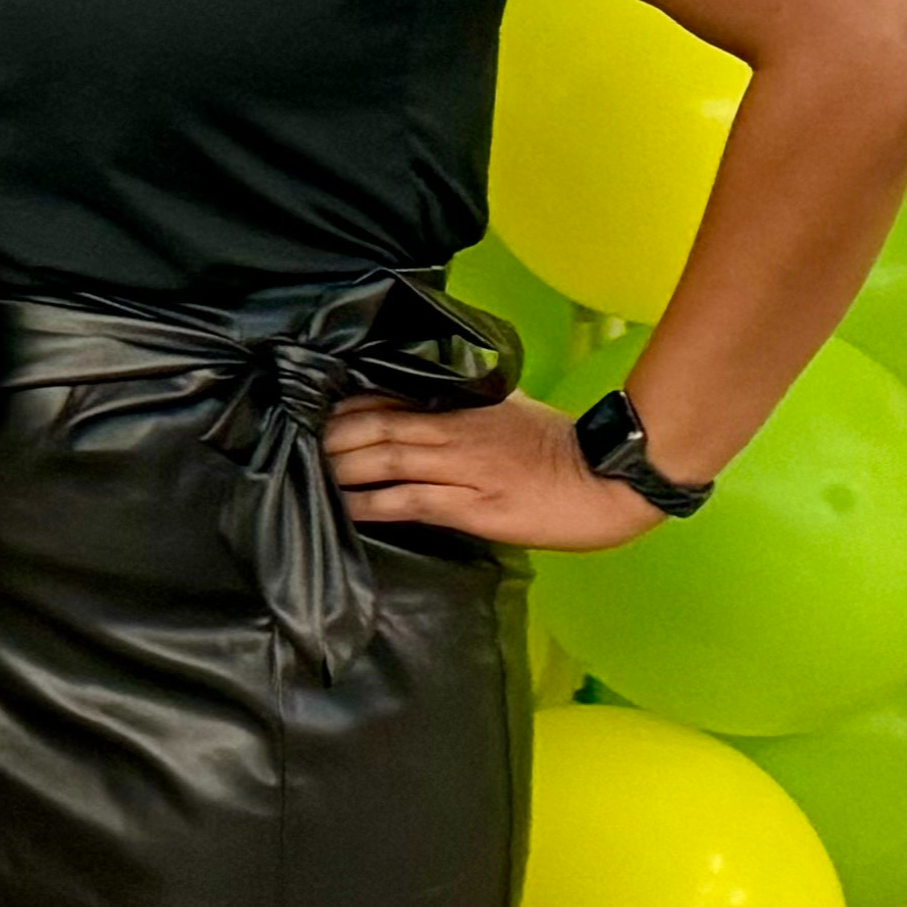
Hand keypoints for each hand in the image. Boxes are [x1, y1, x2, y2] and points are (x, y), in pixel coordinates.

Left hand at [325, 391, 672, 552]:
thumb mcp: (512, 408)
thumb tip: (432, 401)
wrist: (611, 479)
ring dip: (341, 468)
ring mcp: (464, 470)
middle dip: (331, 436)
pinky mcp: (475, 508)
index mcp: (463, 408)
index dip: (346, 406)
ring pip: (386, 461)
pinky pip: (411, 502)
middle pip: (377, 427)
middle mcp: (456, 433)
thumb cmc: (564, 446)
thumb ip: (471, 404)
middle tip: (295, 444)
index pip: (391, 398)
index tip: (313, 411)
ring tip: (307, 473)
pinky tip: (346, 508)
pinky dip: (372, 504)